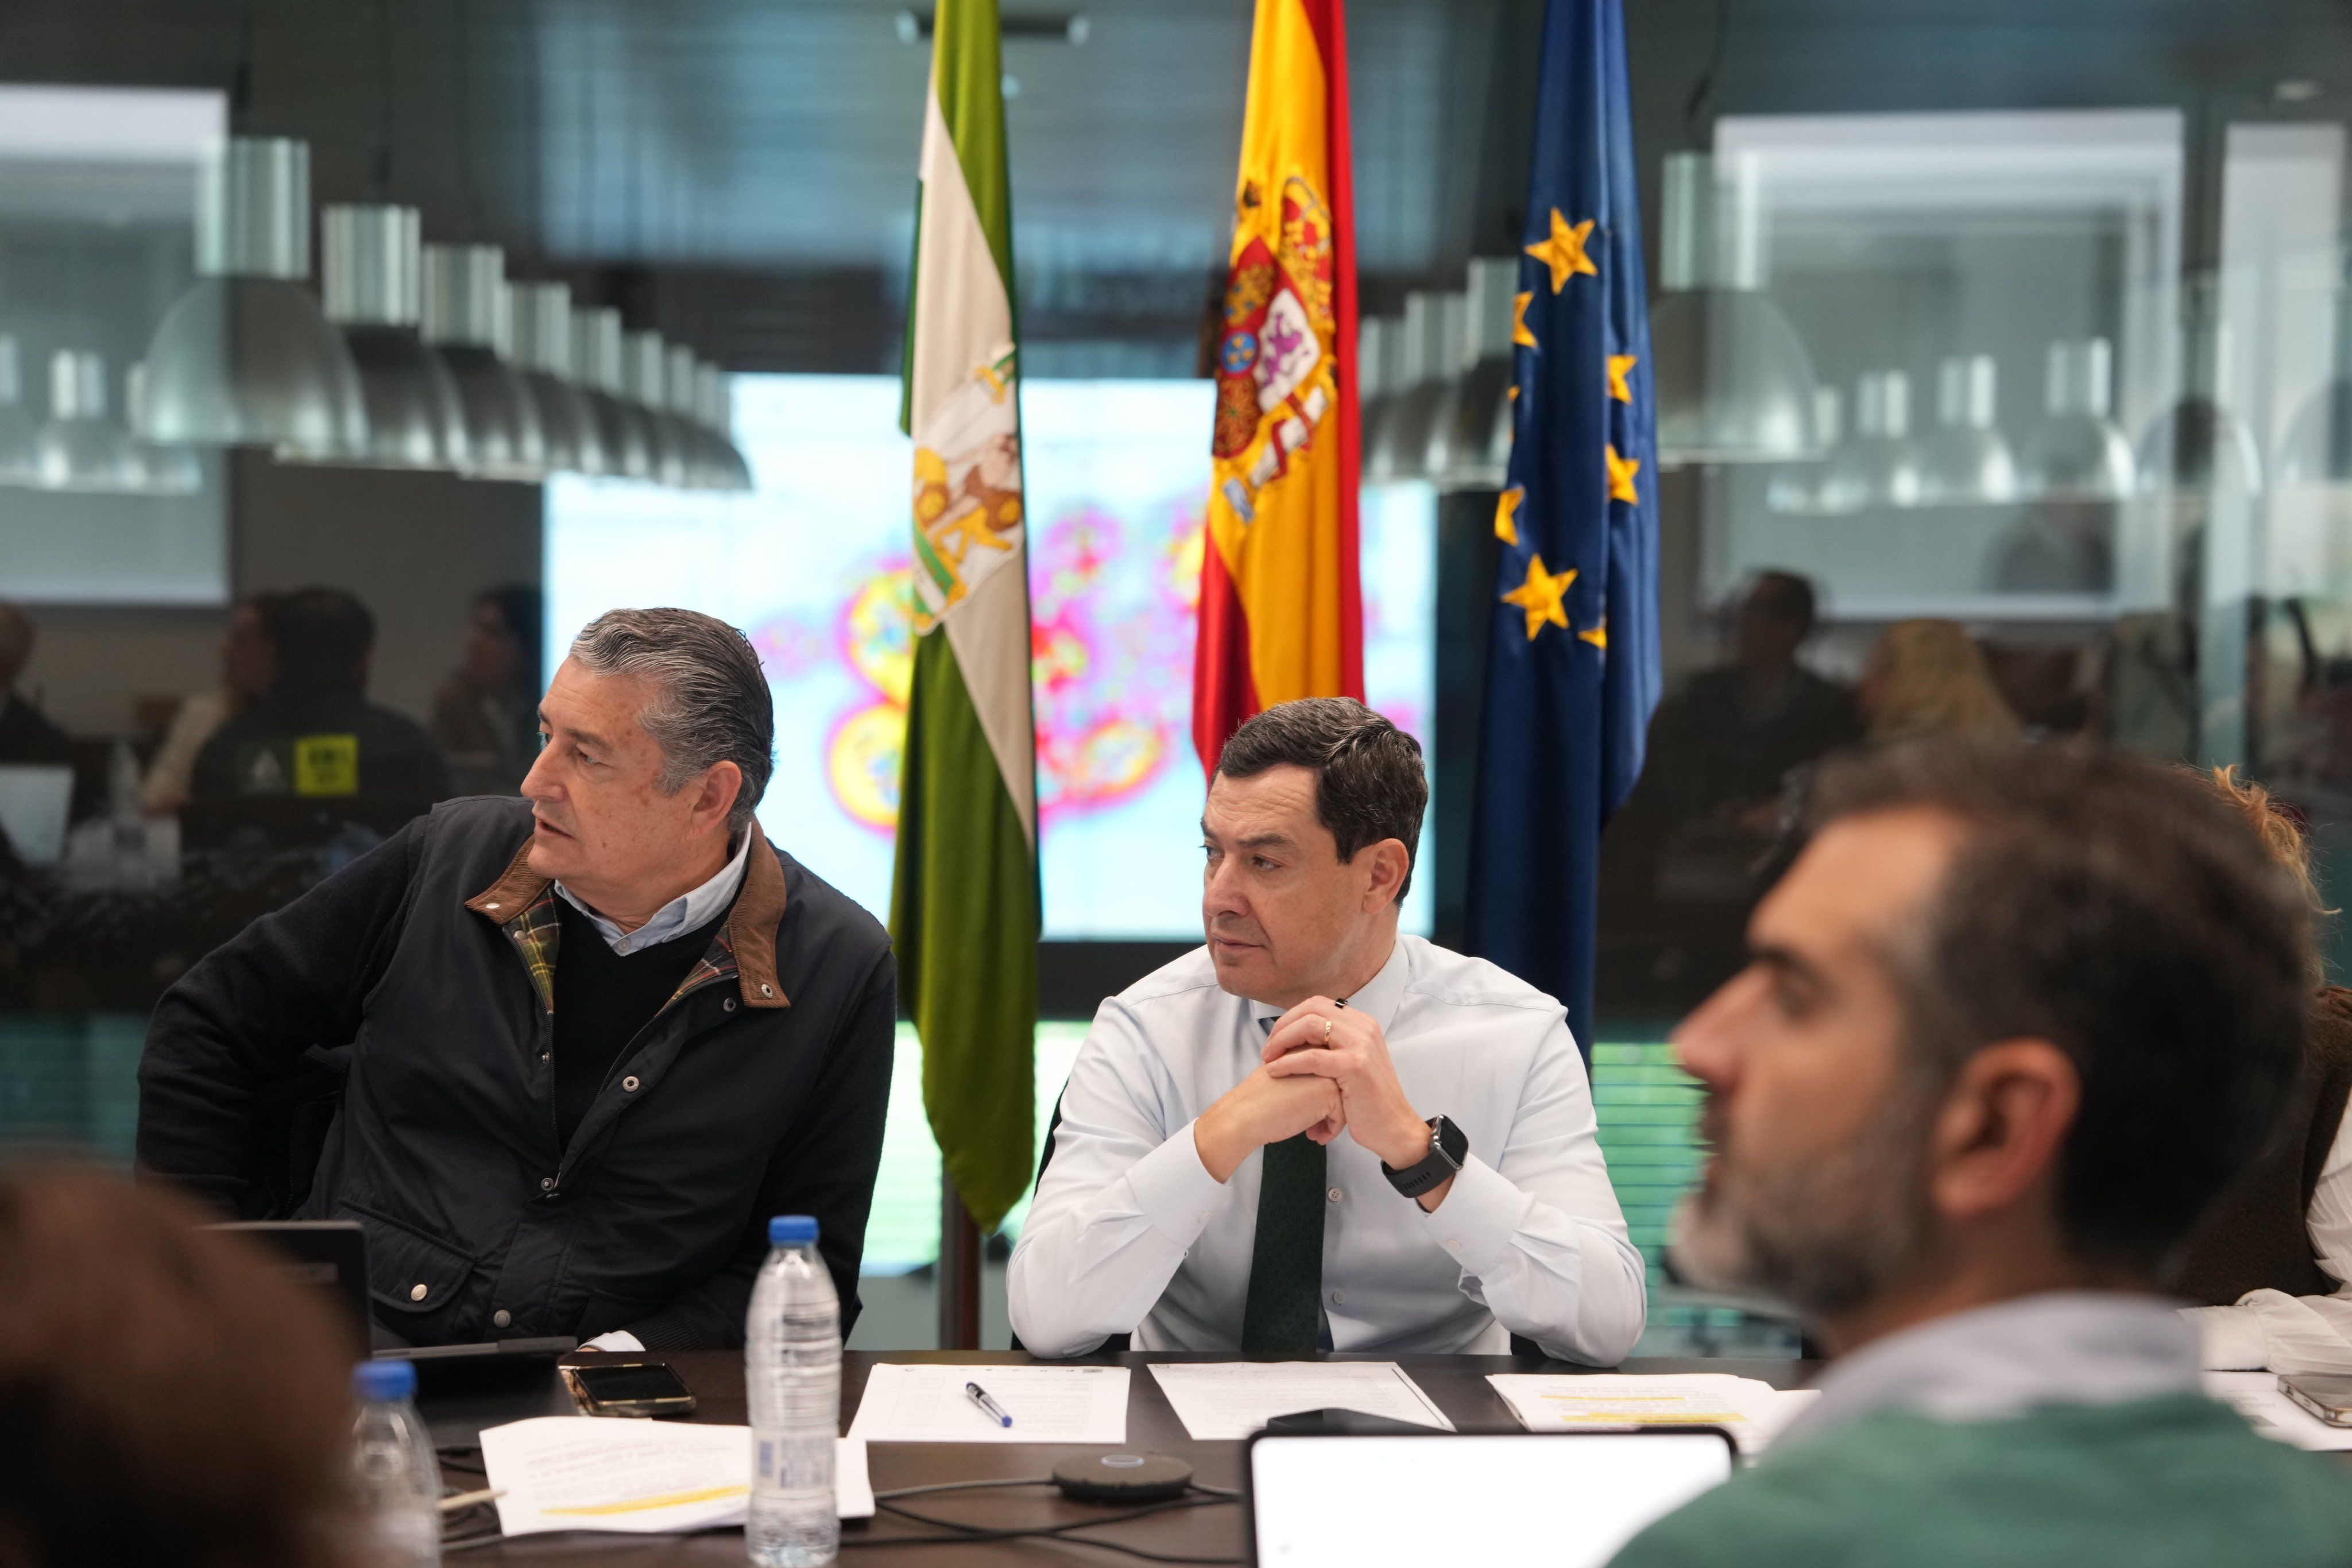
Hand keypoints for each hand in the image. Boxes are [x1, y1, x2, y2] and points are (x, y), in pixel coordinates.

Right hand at [1194, 1065, 1345, 1183]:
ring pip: (1346, 1098)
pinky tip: (1316, 1137)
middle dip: (1332, 1108)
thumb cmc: (1259, 1101)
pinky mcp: (1329, 1091)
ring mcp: (1326, 1071)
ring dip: (1333, 1119)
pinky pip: (1343, 1114)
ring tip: (1316, 1132)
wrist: (1245, 1115)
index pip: (1329, 1071)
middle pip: (1341, 1084)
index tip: (1309, 1112)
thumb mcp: (1283, 1075)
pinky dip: (1332, 1129)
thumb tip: (1323, 1091)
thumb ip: (1302, 1073)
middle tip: (1316, 1126)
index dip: (1322, 1094)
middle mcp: (1319, 1055)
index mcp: (1305, 1048)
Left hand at [1261, 997, 1431, 1170]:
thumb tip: (1300, 1032)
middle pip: (1311, 1009)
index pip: (1318, 1004)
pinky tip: (1274, 1072)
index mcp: (1361, 1023)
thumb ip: (1334, 1044)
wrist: (1392, 1126)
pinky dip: (1288, 1062)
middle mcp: (1363, 1028)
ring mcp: (1361, 1045)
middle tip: (1268, 1048)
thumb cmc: (1367, 1099)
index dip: (1291, 1017)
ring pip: (1310, 1026)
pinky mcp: (1355, 1066)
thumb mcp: (1353, 1061)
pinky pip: (1312, 1057)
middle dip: (1283, 1026)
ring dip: (1282, 1041)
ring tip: (1268, 1059)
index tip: (1275, 1038)